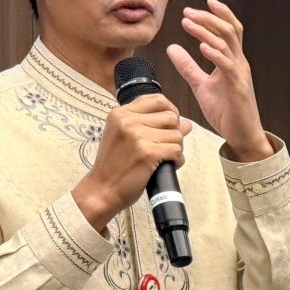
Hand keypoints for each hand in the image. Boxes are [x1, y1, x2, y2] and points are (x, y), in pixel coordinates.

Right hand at [74, 93, 192, 231]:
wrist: (102, 189)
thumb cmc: (113, 165)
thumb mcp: (123, 136)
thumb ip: (151, 125)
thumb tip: (186, 123)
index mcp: (121, 113)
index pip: (158, 100)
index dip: (171, 111)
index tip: (169, 125)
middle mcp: (128, 121)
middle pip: (171, 117)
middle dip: (175, 132)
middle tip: (166, 146)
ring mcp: (138, 136)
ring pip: (177, 134)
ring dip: (177, 148)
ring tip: (165, 157)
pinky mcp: (147, 153)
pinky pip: (176, 150)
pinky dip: (177, 160)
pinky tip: (168, 165)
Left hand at [168, 0, 267, 160]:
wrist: (242, 136)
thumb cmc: (226, 112)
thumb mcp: (201, 86)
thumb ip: (188, 67)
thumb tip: (172, 48)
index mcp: (232, 61)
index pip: (230, 30)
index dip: (220, 14)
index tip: (205, 2)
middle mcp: (239, 63)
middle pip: (228, 30)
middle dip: (208, 17)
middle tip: (187, 12)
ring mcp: (239, 74)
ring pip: (227, 43)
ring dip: (206, 31)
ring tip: (187, 23)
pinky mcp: (237, 88)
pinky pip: (227, 66)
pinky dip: (215, 53)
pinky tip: (201, 47)